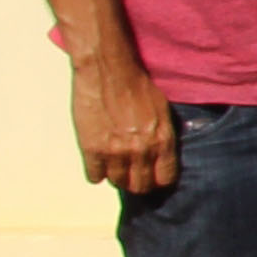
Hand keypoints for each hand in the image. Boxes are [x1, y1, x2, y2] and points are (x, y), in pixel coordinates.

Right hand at [70, 54, 178, 194]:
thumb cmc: (137, 85)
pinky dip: (96, 172)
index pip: (165, 179)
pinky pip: (94, 177)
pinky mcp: (91, 149)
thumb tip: (163, 156)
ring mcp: (116, 152)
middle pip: (141, 186)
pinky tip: (97, 160)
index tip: (151, 175)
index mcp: (163, 141)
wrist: (108, 70)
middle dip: (137, 181)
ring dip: (116, 176)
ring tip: (114, 164)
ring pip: (118, 183)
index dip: (157, 179)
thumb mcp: (162, 111)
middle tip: (130, 172)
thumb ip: (163, 136)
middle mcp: (141, 151)